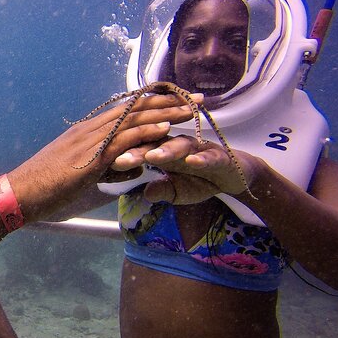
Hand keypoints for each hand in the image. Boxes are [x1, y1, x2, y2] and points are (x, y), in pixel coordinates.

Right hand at [8, 95, 195, 221]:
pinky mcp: (90, 158)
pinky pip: (123, 140)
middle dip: (167, 101)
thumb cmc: (45, 187)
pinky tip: (166, 128)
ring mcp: (90, 141)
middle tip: (195, 96)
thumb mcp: (82, 173)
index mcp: (87, 131)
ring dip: (165, 112)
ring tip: (190, 107)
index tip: (176, 98)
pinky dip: (146, 132)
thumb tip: (135, 164)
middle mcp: (90, 129)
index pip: (126, 110)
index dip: (152, 103)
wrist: (19, 193)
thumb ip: (108, 166)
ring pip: (133, 120)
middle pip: (135, 108)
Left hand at [111, 135, 259, 204]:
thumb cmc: (200, 180)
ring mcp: (199, 148)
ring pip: (180, 145)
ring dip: (166, 150)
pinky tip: (192, 163)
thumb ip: (162, 190)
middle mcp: (178, 144)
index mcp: (162, 150)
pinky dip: (201, 158)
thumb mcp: (177, 191)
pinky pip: (208, 156)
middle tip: (119, 159)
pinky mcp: (219, 155)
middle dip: (136, 150)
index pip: (138, 150)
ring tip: (153, 157)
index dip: (121, 155)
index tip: (103, 164)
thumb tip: (145, 194)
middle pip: (154, 143)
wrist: (234, 175)